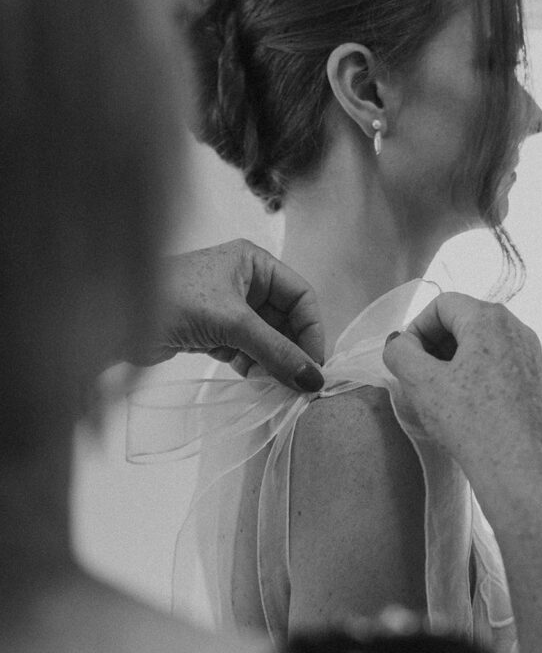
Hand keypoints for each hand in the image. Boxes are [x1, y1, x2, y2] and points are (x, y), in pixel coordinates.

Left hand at [138, 240, 325, 391]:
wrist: (114, 319)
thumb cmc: (172, 301)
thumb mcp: (233, 324)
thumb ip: (276, 351)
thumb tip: (313, 380)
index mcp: (253, 262)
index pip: (301, 296)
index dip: (312, 331)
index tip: (315, 366)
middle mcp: (245, 282)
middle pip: (286, 321)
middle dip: (293, 351)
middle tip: (300, 385)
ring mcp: (229, 309)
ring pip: (267, 340)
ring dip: (275, 364)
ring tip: (278, 389)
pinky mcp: (213, 333)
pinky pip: (247, 353)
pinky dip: (255, 369)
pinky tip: (258, 386)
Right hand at [382, 292, 541, 516]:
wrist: (520, 469)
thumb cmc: (472, 422)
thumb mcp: (421, 383)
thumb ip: (400, 353)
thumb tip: (398, 344)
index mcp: (490, 319)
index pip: (442, 304)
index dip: (416, 327)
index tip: (405, 357)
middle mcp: (517, 330)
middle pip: (464, 322)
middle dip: (435, 345)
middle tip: (417, 376)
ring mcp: (531, 356)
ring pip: (482, 346)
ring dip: (453, 363)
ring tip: (438, 395)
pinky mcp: (537, 383)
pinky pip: (499, 367)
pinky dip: (476, 378)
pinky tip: (464, 409)